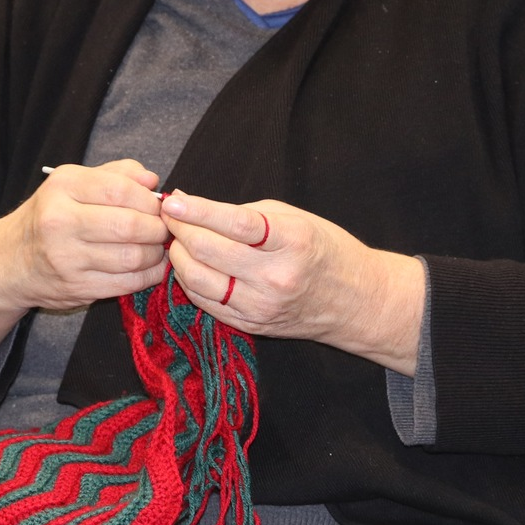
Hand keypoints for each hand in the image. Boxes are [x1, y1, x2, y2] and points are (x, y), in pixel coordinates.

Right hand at [0, 161, 171, 316]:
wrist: (8, 262)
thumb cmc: (48, 217)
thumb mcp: (72, 184)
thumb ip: (115, 175)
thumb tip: (153, 181)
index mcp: (62, 187)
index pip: (121, 189)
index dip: (150, 199)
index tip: (158, 206)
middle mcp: (60, 221)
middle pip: (130, 225)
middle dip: (158, 228)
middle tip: (163, 229)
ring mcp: (66, 258)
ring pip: (132, 256)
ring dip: (156, 254)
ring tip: (156, 248)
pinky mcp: (76, 287)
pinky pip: (126, 283)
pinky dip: (148, 276)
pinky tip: (149, 268)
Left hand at [161, 193, 424, 374]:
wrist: (355, 301)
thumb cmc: (321, 249)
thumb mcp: (292, 218)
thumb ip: (242, 213)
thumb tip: (189, 204)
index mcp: (291, 241)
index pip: (233, 223)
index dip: (196, 210)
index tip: (172, 200)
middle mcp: (276, 276)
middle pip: (207, 251)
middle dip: (179, 230)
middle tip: (170, 217)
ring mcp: (262, 304)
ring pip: (198, 280)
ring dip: (178, 256)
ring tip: (177, 240)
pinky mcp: (251, 324)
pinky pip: (205, 302)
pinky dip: (189, 280)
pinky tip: (189, 264)